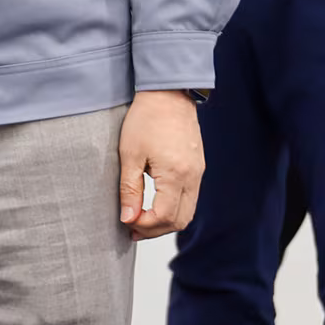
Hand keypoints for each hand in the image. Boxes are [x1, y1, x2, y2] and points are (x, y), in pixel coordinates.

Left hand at [118, 89, 204, 240]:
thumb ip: (129, 189)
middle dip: (156, 230)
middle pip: (180, 220)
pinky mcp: (198, 168)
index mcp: (176, 175)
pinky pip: (190, 198)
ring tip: (141, 219)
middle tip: (132, 229)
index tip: (126, 224)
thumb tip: (128, 217)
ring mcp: (198, 173)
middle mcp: (193, 178)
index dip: (145, 226)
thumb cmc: (146, 119)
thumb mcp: (129, 154)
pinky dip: (174, 208)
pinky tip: (155, 204)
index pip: (165, 216)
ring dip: (166, 221)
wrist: (168, 95)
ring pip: (188, 212)